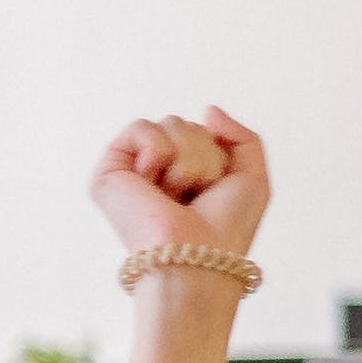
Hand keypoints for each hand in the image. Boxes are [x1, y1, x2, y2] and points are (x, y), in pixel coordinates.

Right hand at [91, 108, 266, 265]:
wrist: (200, 252)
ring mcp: (132, 171)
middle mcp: (156, 171)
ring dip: (189, 160)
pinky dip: (160, 152)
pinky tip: (154, 184)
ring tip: (177, 194)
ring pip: (170, 124)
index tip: (214, 192)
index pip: (205, 132)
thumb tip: (208, 110)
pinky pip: (141, 127)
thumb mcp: (252, 177)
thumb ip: (242, 138)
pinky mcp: (108, 172)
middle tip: (195, 195)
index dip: (220, 157)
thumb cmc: (227, 226)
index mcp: (185, 173)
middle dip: (205, 156)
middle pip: (188, 124)